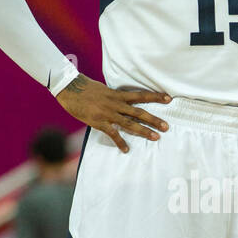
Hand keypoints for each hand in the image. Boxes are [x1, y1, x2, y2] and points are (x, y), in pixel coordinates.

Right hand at [56, 74, 170, 152]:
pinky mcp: (99, 121)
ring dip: (144, 131)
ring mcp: (108, 113)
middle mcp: (116, 103)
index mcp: (117, 94)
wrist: (69, 88)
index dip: (155, 96)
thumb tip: (122, 99)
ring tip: (155, 137)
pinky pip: (112, 134)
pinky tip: (126, 150)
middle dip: (154, 119)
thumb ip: (114, 96)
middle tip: (166, 127)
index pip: (141, 95)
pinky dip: (120, 142)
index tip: (168, 99)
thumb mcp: (103, 89)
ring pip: (130, 123)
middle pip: (139, 112)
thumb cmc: (84, 88)